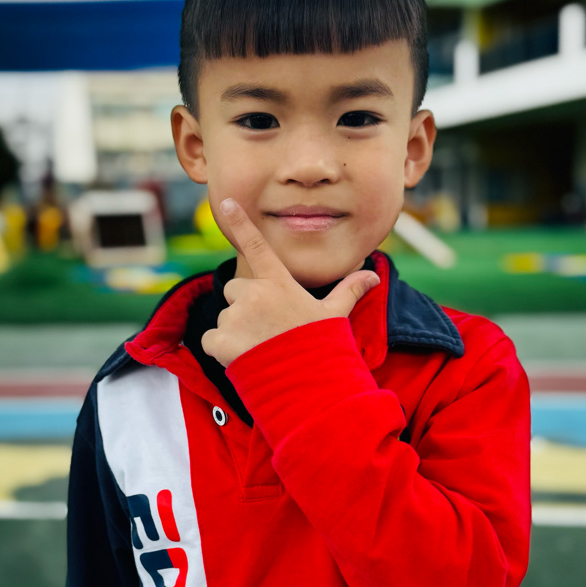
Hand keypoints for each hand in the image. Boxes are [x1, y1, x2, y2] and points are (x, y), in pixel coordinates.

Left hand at [201, 198, 379, 366]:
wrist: (307, 384)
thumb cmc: (322, 346)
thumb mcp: (335, 315)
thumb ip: (349, 291)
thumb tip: (374, 274)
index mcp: (278, 283)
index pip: (258, 246)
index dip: (241, 222)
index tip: (227, 202)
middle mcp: (253, 294)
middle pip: (237, 289)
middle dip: (246, 305)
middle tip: (268, 328)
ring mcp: (235, 317)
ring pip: (225, 317)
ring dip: (236, 330)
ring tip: (261, 347)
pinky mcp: (220, 340)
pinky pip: (211, 339)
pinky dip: (221, 349)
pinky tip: (243, 358)